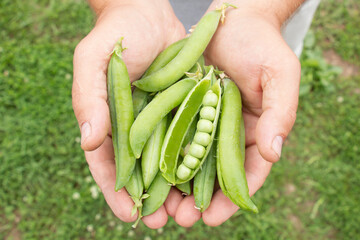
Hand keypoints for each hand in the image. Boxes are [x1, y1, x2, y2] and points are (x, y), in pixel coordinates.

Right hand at [72, 0, 184, 228]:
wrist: (147, 11)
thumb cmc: (116, 35)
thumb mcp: (92, 61)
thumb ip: (88, 99)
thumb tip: (88, 142)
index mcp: (109, 122)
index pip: (108, 164)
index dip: (116, 192)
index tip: (129, 215)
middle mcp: (136, 127)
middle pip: (141, 171)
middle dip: (150, 199)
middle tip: (161, 223)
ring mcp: (162, 120)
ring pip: (168, 162)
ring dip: (176, 188)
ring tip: (186, 212)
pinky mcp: (184, 109)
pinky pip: (190, 138)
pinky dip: (195, 160)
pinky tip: (205, 179)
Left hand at [169, 0, 300, 226]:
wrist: (232, 19)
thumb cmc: (262, 44)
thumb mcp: (280, 75)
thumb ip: (282, 113)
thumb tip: (273, 154)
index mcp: (257, 130)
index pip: (248, 172)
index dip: (233, 197)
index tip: (214, 218)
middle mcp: (230, 132)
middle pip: (215, 174)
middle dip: (199, 200)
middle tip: (181, 219)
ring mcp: (206, 122)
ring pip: (192, 162)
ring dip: (178, 186)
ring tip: (161, 208)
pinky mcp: (185, 109)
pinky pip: (174, 136)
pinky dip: (164, 156)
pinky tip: (151, 174)